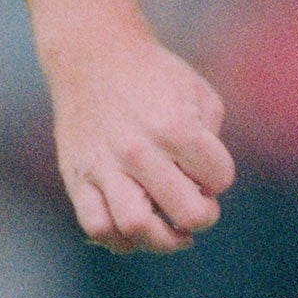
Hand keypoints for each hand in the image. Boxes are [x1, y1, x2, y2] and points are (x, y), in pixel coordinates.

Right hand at [42, 22, 236, 252]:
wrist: (93, 57)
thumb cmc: (155, 77)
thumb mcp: (199, 93)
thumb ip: (213, 140)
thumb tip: (206, 189)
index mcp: (174, 126)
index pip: (218, 178)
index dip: (220, 178)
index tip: (209, 168)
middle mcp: (138, 150)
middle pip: (186, 212)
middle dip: (203, 218)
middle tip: (199, 206)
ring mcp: (104, 166)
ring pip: (136, 228)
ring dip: (163, 240)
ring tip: (171, 231)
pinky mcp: (77, 178)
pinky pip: (97, 226)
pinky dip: (120, 239)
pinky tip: (136, 230)